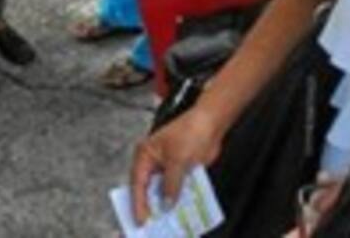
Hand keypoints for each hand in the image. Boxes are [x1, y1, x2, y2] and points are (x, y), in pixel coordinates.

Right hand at [129, 106, 222, 224]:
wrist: (211, 123)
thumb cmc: (190, 133)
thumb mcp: (178, 160)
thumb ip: (171, 184)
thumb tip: (166, 205)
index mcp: (145, 154)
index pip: (138, 183)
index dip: (139, 203)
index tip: (141, 221)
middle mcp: (153, 162)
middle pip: (147, 188)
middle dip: (150, 206)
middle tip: (150, 226)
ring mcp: (167, 167)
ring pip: (162, 191)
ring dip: (165, 205)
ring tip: (166, 224)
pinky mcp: (180, 171)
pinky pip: (175, 189)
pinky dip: (177, 199)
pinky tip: (181, 213)